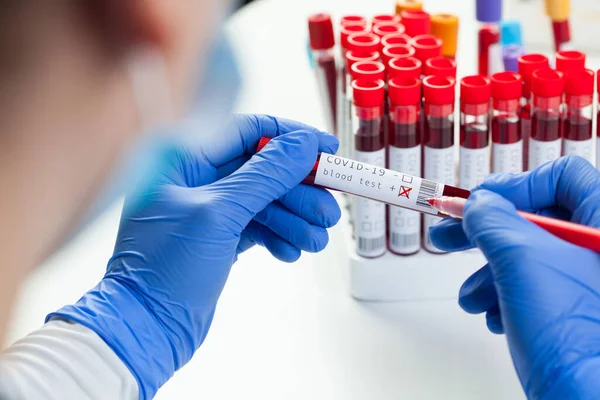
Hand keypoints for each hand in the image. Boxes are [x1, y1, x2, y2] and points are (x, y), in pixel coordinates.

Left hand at [48, 114, 340, 398]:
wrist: (145, 330)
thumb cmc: (162, 270)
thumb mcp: (218, 215)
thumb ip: (264, 176)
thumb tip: (301, 145)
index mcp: (182, 159)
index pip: (247, 132)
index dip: (291, 137)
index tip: (325, 148)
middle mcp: (195, 180)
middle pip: (263, 170)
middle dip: (299, 189)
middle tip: (328, 208)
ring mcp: (208, 211)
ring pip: (265, 201)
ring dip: (295, 218)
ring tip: (316, 239)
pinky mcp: (219, 238)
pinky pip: (259, 227)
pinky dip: (278, 237)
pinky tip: (290, 251)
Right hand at [430, 156, 599, 398]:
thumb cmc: (574, 336)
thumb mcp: (521, 260)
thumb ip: (494, 220)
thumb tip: (478, 205)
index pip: (563, 177)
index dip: (515, 185)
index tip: (478, 202)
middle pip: (539, 219)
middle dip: (486, 231)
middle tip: (449, 235)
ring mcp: (591, 285)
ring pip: (530, 258)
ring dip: (489, 273)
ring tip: (472, 297)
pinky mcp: (577, 313)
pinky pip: (534, 289)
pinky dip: (506, 297)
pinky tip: (495, 317)